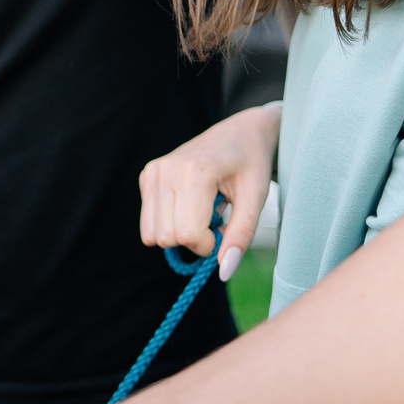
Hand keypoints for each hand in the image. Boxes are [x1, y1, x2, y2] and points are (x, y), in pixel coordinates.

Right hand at [138, 102, 279, 280]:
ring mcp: (153, 171)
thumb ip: (240, 236)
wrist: (241, 132)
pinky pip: (149, 222)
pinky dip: (170, 223)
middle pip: (165, 237)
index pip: (186, 233)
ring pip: (152, 234)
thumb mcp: (255, 200)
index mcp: (195, 171)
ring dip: (179, 234)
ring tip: (201, 211)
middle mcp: (166, 169)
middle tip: (214, 221)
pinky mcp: (147, 176)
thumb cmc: (251, 164)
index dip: (207, 244)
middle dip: (193, 241)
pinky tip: (189, 204)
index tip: (224, 229)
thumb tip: (223, 272)